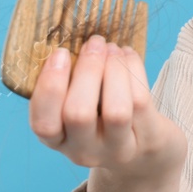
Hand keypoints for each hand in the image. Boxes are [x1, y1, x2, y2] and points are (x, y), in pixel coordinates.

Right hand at [28, 35, 186, 189]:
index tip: (60, 53)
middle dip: (87, 70)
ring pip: (116, 111)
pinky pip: (141, 101)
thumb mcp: (79, 109)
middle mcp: (86, 151)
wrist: (147, 153)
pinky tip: (128, 56)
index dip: (50, 86)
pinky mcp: (148, 140)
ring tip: (113, 48)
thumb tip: (72, 39)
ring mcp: (119, 150)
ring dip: (114, 70)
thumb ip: (70, 85)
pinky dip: (133, 70)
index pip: (44, 123)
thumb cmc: (104, 119)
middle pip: (79, 114)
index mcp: (59, 141)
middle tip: (95, 43)